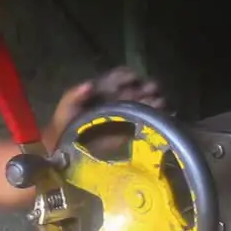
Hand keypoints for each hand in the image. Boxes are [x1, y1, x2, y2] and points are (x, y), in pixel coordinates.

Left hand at [44, 68, 165, 146]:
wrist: (66, 153)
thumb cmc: (64, 129)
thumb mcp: (65, 110)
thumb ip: (73, 96)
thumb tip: (89, 84)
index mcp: (102, 92)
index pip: (117, 80)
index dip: (126, 77)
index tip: (134, 78)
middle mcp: (116, 101)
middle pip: (135, 91)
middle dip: (145, 89)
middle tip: (154, 89)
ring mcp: (125, 116)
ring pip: (144, 105)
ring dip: (153, 102)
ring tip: (160, 103)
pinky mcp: (131, 132)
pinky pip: (148, 122)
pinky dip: (159, 117)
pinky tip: (166, 116)